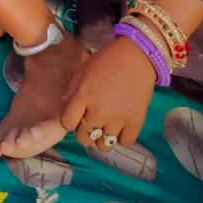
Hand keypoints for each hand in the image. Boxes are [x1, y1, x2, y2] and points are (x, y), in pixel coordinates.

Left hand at [60, 36, 155, 150]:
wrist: (136, 57)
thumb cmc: (106, 60)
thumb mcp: (83, 70)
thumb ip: (72, 90)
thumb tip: (66, 107)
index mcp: (82, 97)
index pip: (67, 123)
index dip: (69, 121)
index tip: (75, 115)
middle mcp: (98, 112)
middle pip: (84, 139)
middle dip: (84, 131)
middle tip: (91, 120)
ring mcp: (117, 121)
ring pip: (103, 146)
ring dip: (102, 137)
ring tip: (106, 125)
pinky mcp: (135, 124)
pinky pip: (124, 143)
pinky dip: (121, 137)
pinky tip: (121, 125)